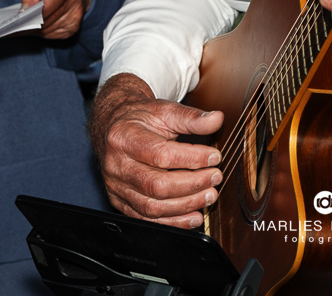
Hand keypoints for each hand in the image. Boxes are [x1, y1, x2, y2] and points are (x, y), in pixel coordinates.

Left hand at [22, 0, 90, 38]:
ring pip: (48, 29)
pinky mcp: (74, 26)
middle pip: (50, 18)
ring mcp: (76, 14)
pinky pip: (52, 34)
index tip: (24, 19)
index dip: (41, 11)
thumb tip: (23, 12)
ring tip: (21, 25)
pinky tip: (35, 25)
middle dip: (30, 23)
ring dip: (34, 29)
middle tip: (13, 26)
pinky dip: (41, 31)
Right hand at [90, 73, 224, 226]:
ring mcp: (116, 187)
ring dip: (186, 205)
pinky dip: (173, 222)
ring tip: (209, 196)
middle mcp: (116, 165)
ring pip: (152, 207)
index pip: (161, 154)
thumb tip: (217, 119)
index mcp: (124, 137)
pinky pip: (146, 219)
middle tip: (215, 177)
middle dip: (192, 185)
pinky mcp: (119, 201)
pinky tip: (193, 217)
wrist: (114, 127)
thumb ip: (190, 117)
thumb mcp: (164, 110)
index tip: (214, 157)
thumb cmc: (141, 119)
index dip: (192, 158)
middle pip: (157, 185)